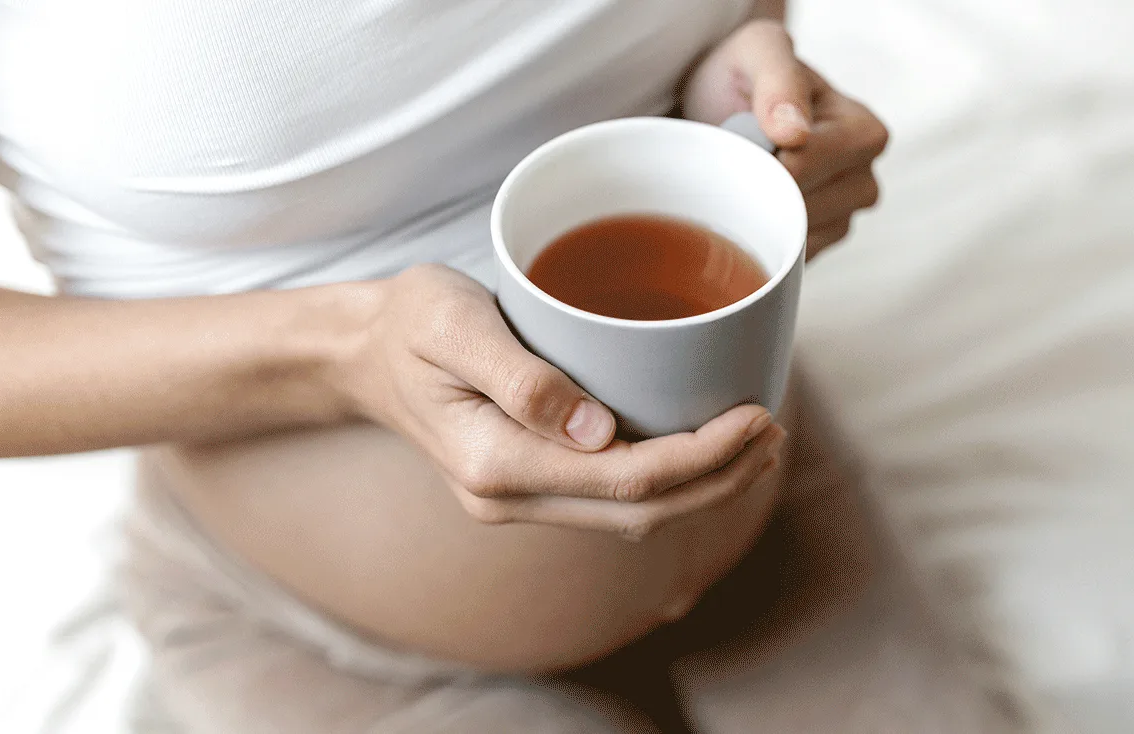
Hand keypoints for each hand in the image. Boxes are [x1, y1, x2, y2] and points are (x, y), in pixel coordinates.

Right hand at [335, 265, 786, 537]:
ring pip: (629, 515)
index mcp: (494, 461)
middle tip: (774, 433)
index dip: (704, 457)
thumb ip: (521, 379)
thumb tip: (597, 430)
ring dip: (700, 488)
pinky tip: (697, 448)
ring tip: (755, 445)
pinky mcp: (526, 485)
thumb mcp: (452, 325)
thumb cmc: (409, 323)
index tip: (759, 416)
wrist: (360, 355)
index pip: (626, 478)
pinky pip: (609, 499)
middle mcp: (508, 497)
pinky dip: (664, 481)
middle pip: (640, 511)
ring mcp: (515, 500)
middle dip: (719, 481)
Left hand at [681, 20, 888, 259]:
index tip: (738, 141)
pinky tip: (749, 205)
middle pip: (799, 210)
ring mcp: (843, 217)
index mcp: (863, 132)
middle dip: (756, 189)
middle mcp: (863, 179)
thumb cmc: (746, 73)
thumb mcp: (757, 53)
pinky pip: (786, 260)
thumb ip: (778, 82)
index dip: (758, 162)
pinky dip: (760, 238)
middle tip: (735, 159)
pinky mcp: (817, 244)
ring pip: (793, 240)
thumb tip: (795, 133)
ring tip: (743, 177)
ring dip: (756, 214)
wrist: (725, 103)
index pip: (803, 170)